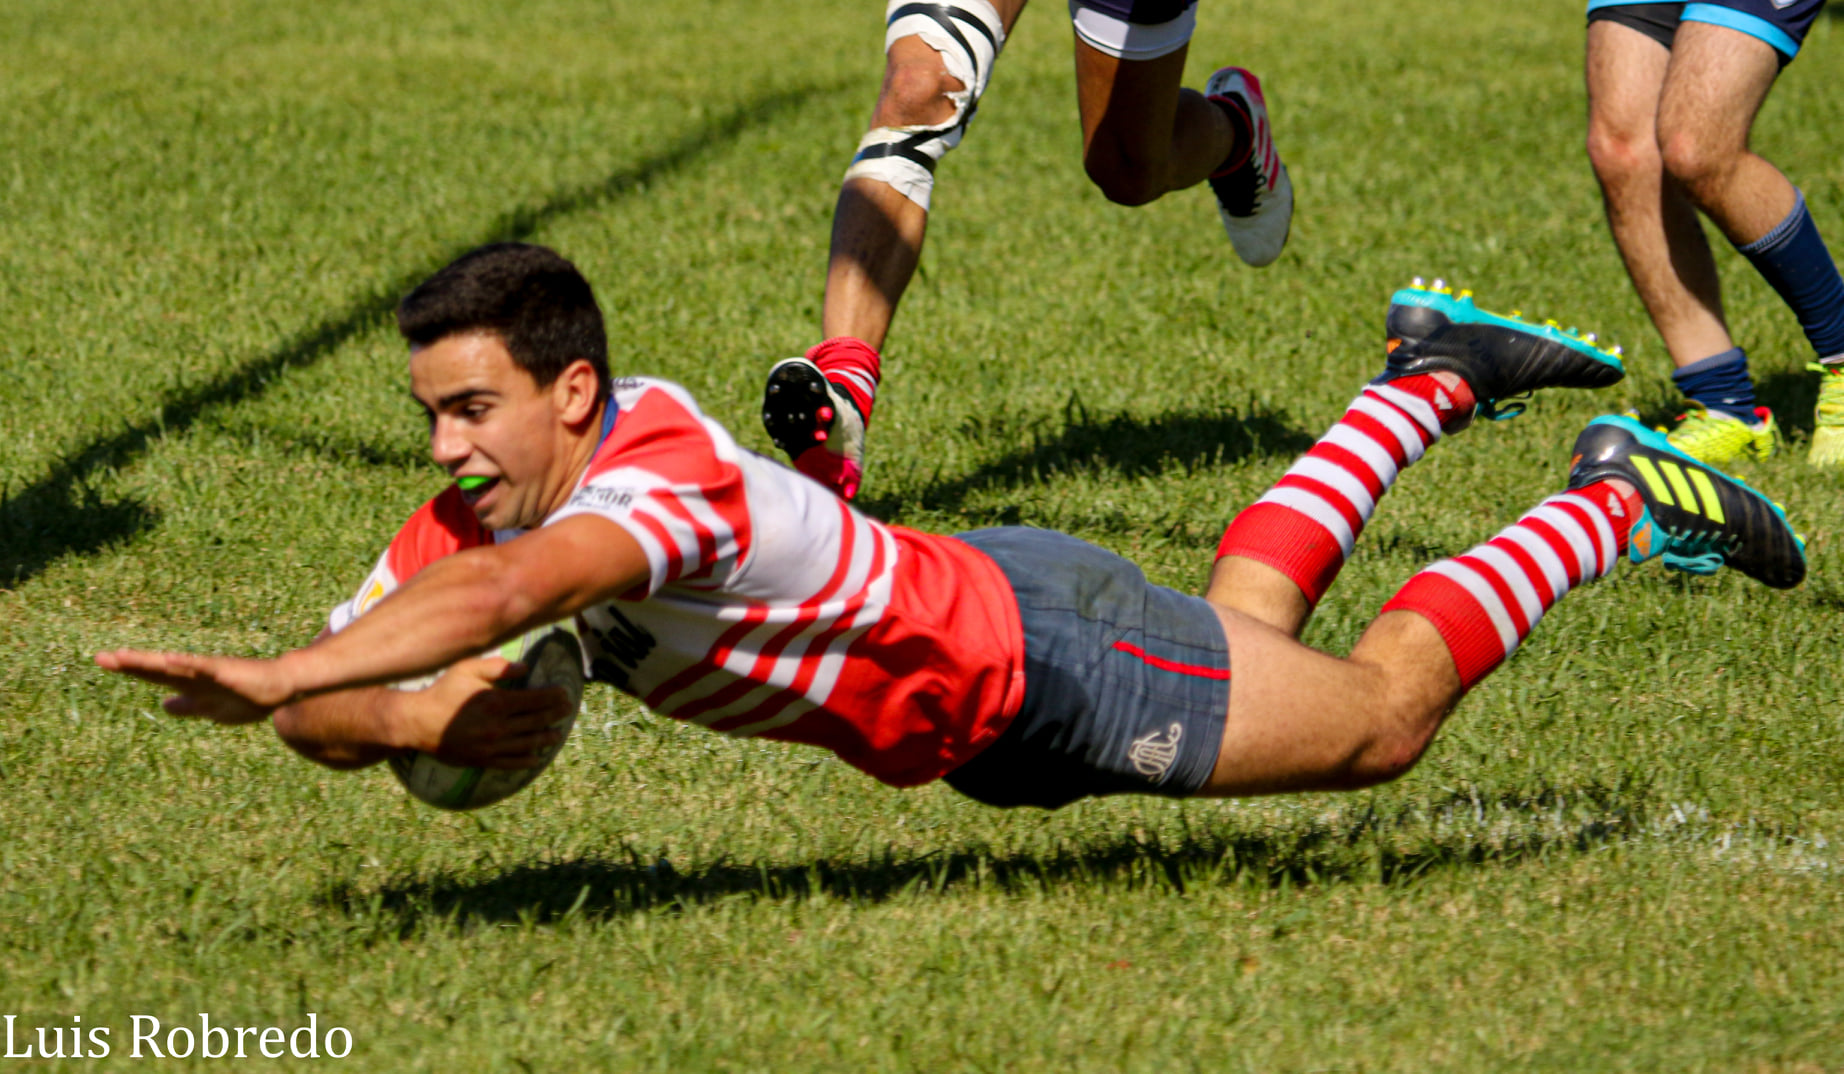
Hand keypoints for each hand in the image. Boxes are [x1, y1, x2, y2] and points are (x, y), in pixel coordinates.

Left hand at [94, 649, 294, 724]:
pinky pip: (204, 667)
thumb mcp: (210, 709)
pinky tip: (170, 660)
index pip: (153, 675)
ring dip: (149, 662)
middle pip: (156, 669)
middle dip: (129, 664)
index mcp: (189, 684)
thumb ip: (186, 706)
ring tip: (123, 657)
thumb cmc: (249, 697)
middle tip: (99, 658)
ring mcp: (209, 671)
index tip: (104, 662)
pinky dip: (186, 663)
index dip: (130, 670)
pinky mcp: (227, 671)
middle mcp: (194, 674)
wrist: (281, 687)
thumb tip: (164, 707)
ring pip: (173, 666)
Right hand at [398, 656, 573, 769]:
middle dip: (555, 715)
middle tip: (567, 710)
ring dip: (545, 738)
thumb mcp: (467, 669)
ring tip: (557, 734)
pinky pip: (510, 763)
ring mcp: (491, 746)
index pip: (535, 700)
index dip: (553, 697)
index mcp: (497, 702)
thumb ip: (497, 667)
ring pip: (527, 743)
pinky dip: (526, 761)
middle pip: (536, 721)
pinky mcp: (482, 760)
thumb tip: (524, 668)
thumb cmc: (443, 691)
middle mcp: (498, 726)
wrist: (417, 722)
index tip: (564, 693)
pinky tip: (537, 758)